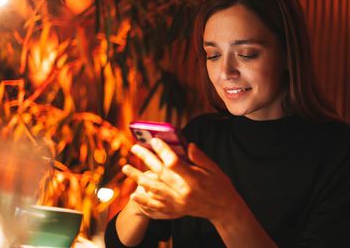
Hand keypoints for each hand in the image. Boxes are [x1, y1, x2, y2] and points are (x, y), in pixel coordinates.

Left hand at [122, 138, 241, 221]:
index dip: (163, 150)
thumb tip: (187, 145)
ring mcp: (178, 203)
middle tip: (135, 147)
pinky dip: (144, 201)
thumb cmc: (219, 185)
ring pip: (153, 189)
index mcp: (194, 179)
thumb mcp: (214, 168)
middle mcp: (184, 192)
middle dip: (146, 158)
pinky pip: (156, 206)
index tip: (155, 140)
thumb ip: (199, 157)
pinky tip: (133, 195)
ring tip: (125, 168)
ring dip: (138, 178)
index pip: (174, 162)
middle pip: (160, 172)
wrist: (224, 209)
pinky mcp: (176, 210)